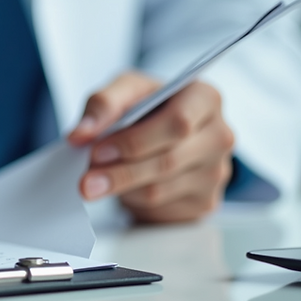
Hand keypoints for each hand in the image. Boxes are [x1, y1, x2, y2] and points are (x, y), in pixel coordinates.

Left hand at [66, 71, 234, 222]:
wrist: (158, 134)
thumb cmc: (146, 107)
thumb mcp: (124, 92)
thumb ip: (102, 105)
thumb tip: (80, 134)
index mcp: (205, 98)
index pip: (178, 123)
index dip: (135, 140)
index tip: (96, 151)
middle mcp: (219, 136)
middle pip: (168, 161)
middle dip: (120, 172)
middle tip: (84, 180)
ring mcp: (216, 172)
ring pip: (160, 190)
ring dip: (120, 189)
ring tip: (92, 183)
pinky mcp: (205, 202)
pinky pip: (161, 208)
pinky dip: (132, 201)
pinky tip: (120, 189)